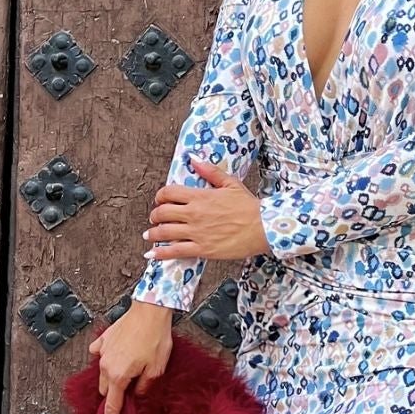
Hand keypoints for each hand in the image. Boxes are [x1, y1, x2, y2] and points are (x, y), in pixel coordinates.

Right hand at [88, 305, 173, 413]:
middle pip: (105, 389)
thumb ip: (144, 386)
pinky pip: (99, 352)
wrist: (150, 312)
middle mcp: (106, 365)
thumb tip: (138, 394)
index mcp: (119, 376)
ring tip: (126, 373)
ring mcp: (103, 351)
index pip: (112, 404)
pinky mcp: (104, 339)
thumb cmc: (155, 339)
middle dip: (113, 395)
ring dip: (110, 377)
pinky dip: (104, 357)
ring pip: (101, 372)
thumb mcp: (156, 369)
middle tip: (126, 395)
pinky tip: (114, 355)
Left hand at [143, 155, 268, 262]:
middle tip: (155, 218)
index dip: (160, 196)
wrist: (265, 228)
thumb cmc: (250, 207)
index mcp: (200, 196)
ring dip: (152, 233)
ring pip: (164, 232)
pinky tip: (152, 254)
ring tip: (149, 235)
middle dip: (155, 215)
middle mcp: (194, 214)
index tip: (160, 200)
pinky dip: (160, 253)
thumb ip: (210, 171)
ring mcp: (197, 233)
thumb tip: (193, 159)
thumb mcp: (231, 183)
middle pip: (162, 213)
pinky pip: (175, 251)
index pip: (169, 193)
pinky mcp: (202, 249)